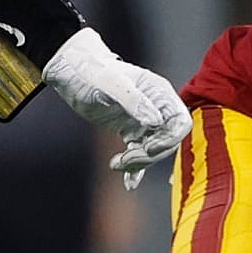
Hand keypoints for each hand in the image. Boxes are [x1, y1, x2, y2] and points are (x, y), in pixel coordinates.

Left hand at [41, 28, 190, 189]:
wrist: (71, 70)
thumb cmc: (91, 70)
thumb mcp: (110, 83)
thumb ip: (134, 101)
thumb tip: (155, 121)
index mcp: (158, 92)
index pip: (180, 122)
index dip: (169, 139)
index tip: (147, 146)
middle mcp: (155, 107)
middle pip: (168, 141)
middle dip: (150, 155)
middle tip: (125, 158)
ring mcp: (143, 120)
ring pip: (153, 150)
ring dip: (139, 163)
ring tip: (116, 164)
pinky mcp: (130, 130)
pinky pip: (139, 152)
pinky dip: (135, 169)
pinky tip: (129, 183)